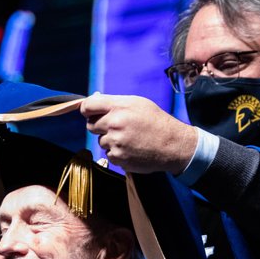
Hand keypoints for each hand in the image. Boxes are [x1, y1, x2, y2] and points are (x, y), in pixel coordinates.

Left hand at [78, 93, 196, 174]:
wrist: (173, 145)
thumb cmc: (156, 121)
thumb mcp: (137, 103)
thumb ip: (114, 102)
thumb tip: (93, 101)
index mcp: (118, 107)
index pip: (87, 106)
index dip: (86, 110)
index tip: (90, 113)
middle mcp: (114, 123)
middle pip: (91, 126)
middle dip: (100, 127)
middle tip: (117, 128)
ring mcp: (115, 142)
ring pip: (101, 142)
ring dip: (111, 141)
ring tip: (129, 139)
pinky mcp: (118, 158)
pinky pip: (109, 155)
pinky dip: (118, 153)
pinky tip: (132, 149)